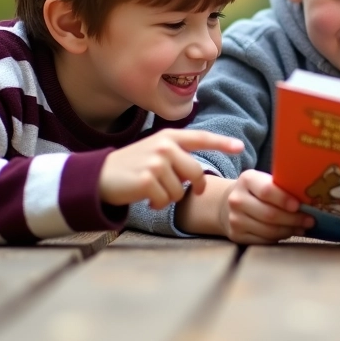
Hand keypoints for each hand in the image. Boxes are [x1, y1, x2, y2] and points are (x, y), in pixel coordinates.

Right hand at [99, 130, 243, 208]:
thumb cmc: (133, 166)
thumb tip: (200, 175)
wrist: (99, 176)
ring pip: (180, 190)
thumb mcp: (156, 152)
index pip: (201, 138)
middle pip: (196, 173)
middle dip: (191, 187)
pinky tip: (145, 197)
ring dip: (169, 197)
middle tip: (177, 190)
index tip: (240, 147)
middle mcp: (164, 146)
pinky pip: (166, 200)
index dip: (222, 143)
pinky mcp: (147, 179)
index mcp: (169, 137)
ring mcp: (156, 162)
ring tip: (153, 190)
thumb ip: (179, 156)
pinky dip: (157, 203)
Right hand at [218, 170, 313, 243]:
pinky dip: (279, 238)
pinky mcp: (236, 235)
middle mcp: (237, 200)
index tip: (299, 205)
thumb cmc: (256, 191)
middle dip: (293, 219)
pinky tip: (289, 233)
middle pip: (269, 214)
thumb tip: (310, 198)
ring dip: (289, 230)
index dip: (284, 200)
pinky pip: (263, 241)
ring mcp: (235, 219)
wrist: (228, 204)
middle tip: (310, 220)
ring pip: (268, 230)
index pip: (267, 191)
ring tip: (302, 228)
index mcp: (247, 180)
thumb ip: (281, 186)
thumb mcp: (264, 180)